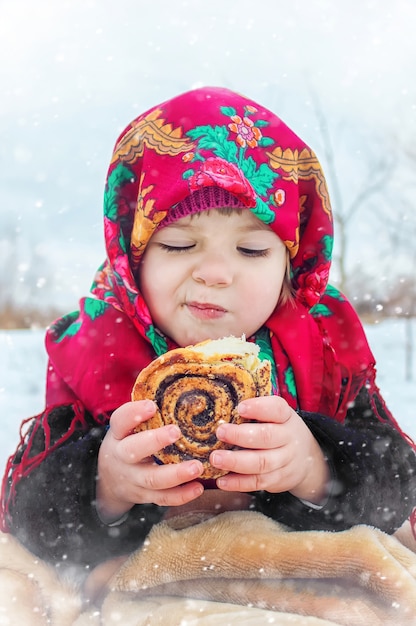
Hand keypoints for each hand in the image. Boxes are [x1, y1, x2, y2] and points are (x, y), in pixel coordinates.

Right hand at [96, 400, 203, 522]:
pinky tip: (198, 487)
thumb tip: (181, 382)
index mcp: (118, 434)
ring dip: (175, 474)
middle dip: (154, 441)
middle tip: (176, 431)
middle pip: (133, 451)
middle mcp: (122, 456)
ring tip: (197, 467)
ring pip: (151, 478)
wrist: (109, 480)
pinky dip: (181, 495)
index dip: (134, 413)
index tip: (152, 405)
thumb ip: (147, 412)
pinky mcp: (144, 495)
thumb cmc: (128, 441)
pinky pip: (162, 498)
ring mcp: (132, 478)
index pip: (120, 421)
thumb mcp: (128, 427)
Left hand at [210, 395, 329, 503]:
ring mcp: (285, 461)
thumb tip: (222, 409)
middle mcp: (288, 438)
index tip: (240, 408)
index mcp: (286, 417)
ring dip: (236, 462)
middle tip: (220, 433)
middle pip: (266, 437)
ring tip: (216, 459)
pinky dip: (238, 483)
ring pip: (261, 463)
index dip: (258, 408)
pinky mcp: (279, 480)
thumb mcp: (275, 417)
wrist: (307, 459)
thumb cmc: (280, 431)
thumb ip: (255, 413)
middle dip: (240, 435)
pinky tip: (222, 480)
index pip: (276, 409)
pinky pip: (258, 483)